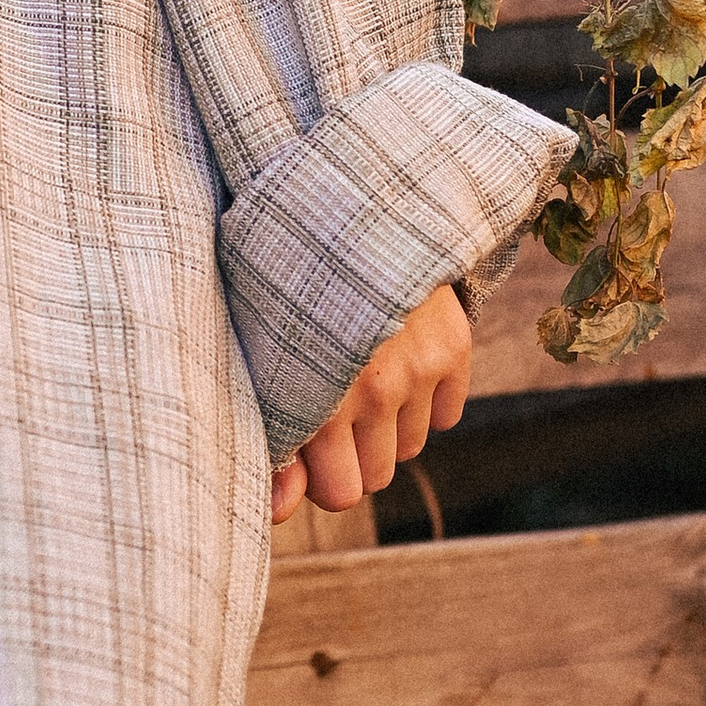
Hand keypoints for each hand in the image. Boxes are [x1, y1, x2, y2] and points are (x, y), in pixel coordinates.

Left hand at [272, 283, 471, 523]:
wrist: (336, 196)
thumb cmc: (274, 274)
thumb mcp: (252, 351)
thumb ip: (268, 434)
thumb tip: (279, 509)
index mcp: (316, 394)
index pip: (338, 493)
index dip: (314, 475)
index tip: (299, 444)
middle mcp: (376, 388)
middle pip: (373, 478)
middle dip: (345, 456)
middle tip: (323, 409)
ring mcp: (421, 367)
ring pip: (408, 448)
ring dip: (381, 428)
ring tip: (353, 378)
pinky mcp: (453, 344)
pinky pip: (446, 416)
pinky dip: (422, 400)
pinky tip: (391, 364)